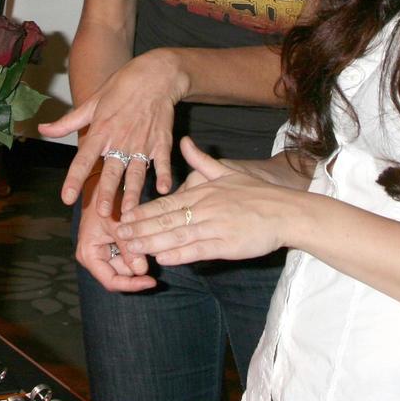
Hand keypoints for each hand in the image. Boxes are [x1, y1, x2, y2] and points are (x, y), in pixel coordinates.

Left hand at [41, 50, 181, 214]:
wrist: (155, 75)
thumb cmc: (122, 87)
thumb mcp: (92, 101)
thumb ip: (68, 121)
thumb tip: (43, 128)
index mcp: (101, 130)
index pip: (84, 158)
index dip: (74, 178)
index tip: (66, 197)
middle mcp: (120, 139)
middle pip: (112, 171)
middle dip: (108, 193)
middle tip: (103, 213)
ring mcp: (142, 141)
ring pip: (136, 172)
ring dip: (133, 192)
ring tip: (130, 211)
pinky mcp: (161, 141)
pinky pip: (161, 162)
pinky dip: (163, 175)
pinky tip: (163, 190)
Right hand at [75, 178, 155, 292]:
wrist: (100, 185)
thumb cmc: (104, 201)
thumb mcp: (117, 224)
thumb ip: (127, 248)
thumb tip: (142, 271)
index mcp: (89, 255)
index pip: (111, 281)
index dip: (132, 285)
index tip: (152, 282)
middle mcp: (93, 258)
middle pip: (120, 275)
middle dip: (137, 268)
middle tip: (155, 255)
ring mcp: (102, 253)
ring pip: (125, 266)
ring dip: (138, 258)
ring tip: (150, 242)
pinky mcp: (110, 247)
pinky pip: (126, 256)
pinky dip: (137, 251)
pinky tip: (147, 241)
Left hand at [116, 138, 296, 264]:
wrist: (284, 211)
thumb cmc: (255, 193)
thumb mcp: (226, 171)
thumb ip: (201, 160)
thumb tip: (184, 142)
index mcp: (201, 192)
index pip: (164, 204)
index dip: (141, 212)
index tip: (121, 218)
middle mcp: (204, 208)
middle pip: (164, 220)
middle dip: (138, 229)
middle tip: (115, 235)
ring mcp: (214, 227)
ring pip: (177, 235)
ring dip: (152, 242)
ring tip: (131, 248)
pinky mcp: (226, 245)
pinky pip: (199, 250)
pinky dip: (180, 254)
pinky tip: (163, 258)